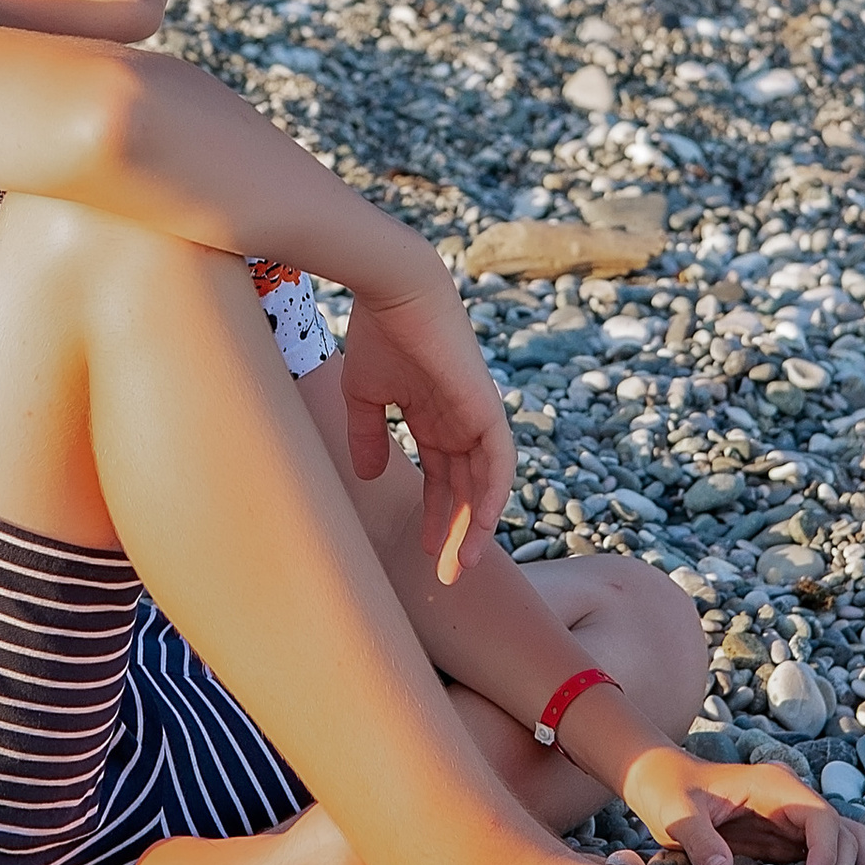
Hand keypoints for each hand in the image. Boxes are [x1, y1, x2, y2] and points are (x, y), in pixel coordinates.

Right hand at [338, 274, 512, 581]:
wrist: (394, 290)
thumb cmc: (379, 333)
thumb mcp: (365, 396)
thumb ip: (369, 435)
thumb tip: (367, 475)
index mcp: (436, 417)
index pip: (442, 477)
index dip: (434, 513)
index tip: (422, 550)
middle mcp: (461, 421)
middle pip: (466, 488)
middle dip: (455, 531)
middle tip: (445, 574)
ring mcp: (476, 415)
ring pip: (485, 482)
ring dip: (474, 525)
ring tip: (459, 563)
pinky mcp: (485, 407)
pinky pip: (499, 461)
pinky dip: (492, 493)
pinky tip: (479, 525)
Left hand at [622, 748, 864, 864]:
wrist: (664, 782)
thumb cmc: (670, 793)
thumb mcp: (677, 814)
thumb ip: (699, 839)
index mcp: (775, 786)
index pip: (821, 818)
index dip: (827, 855)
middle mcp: (795, 798)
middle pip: (845, 832)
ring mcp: (797, 818)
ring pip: (850, 841)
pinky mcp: (792, 838)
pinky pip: (834, 854)